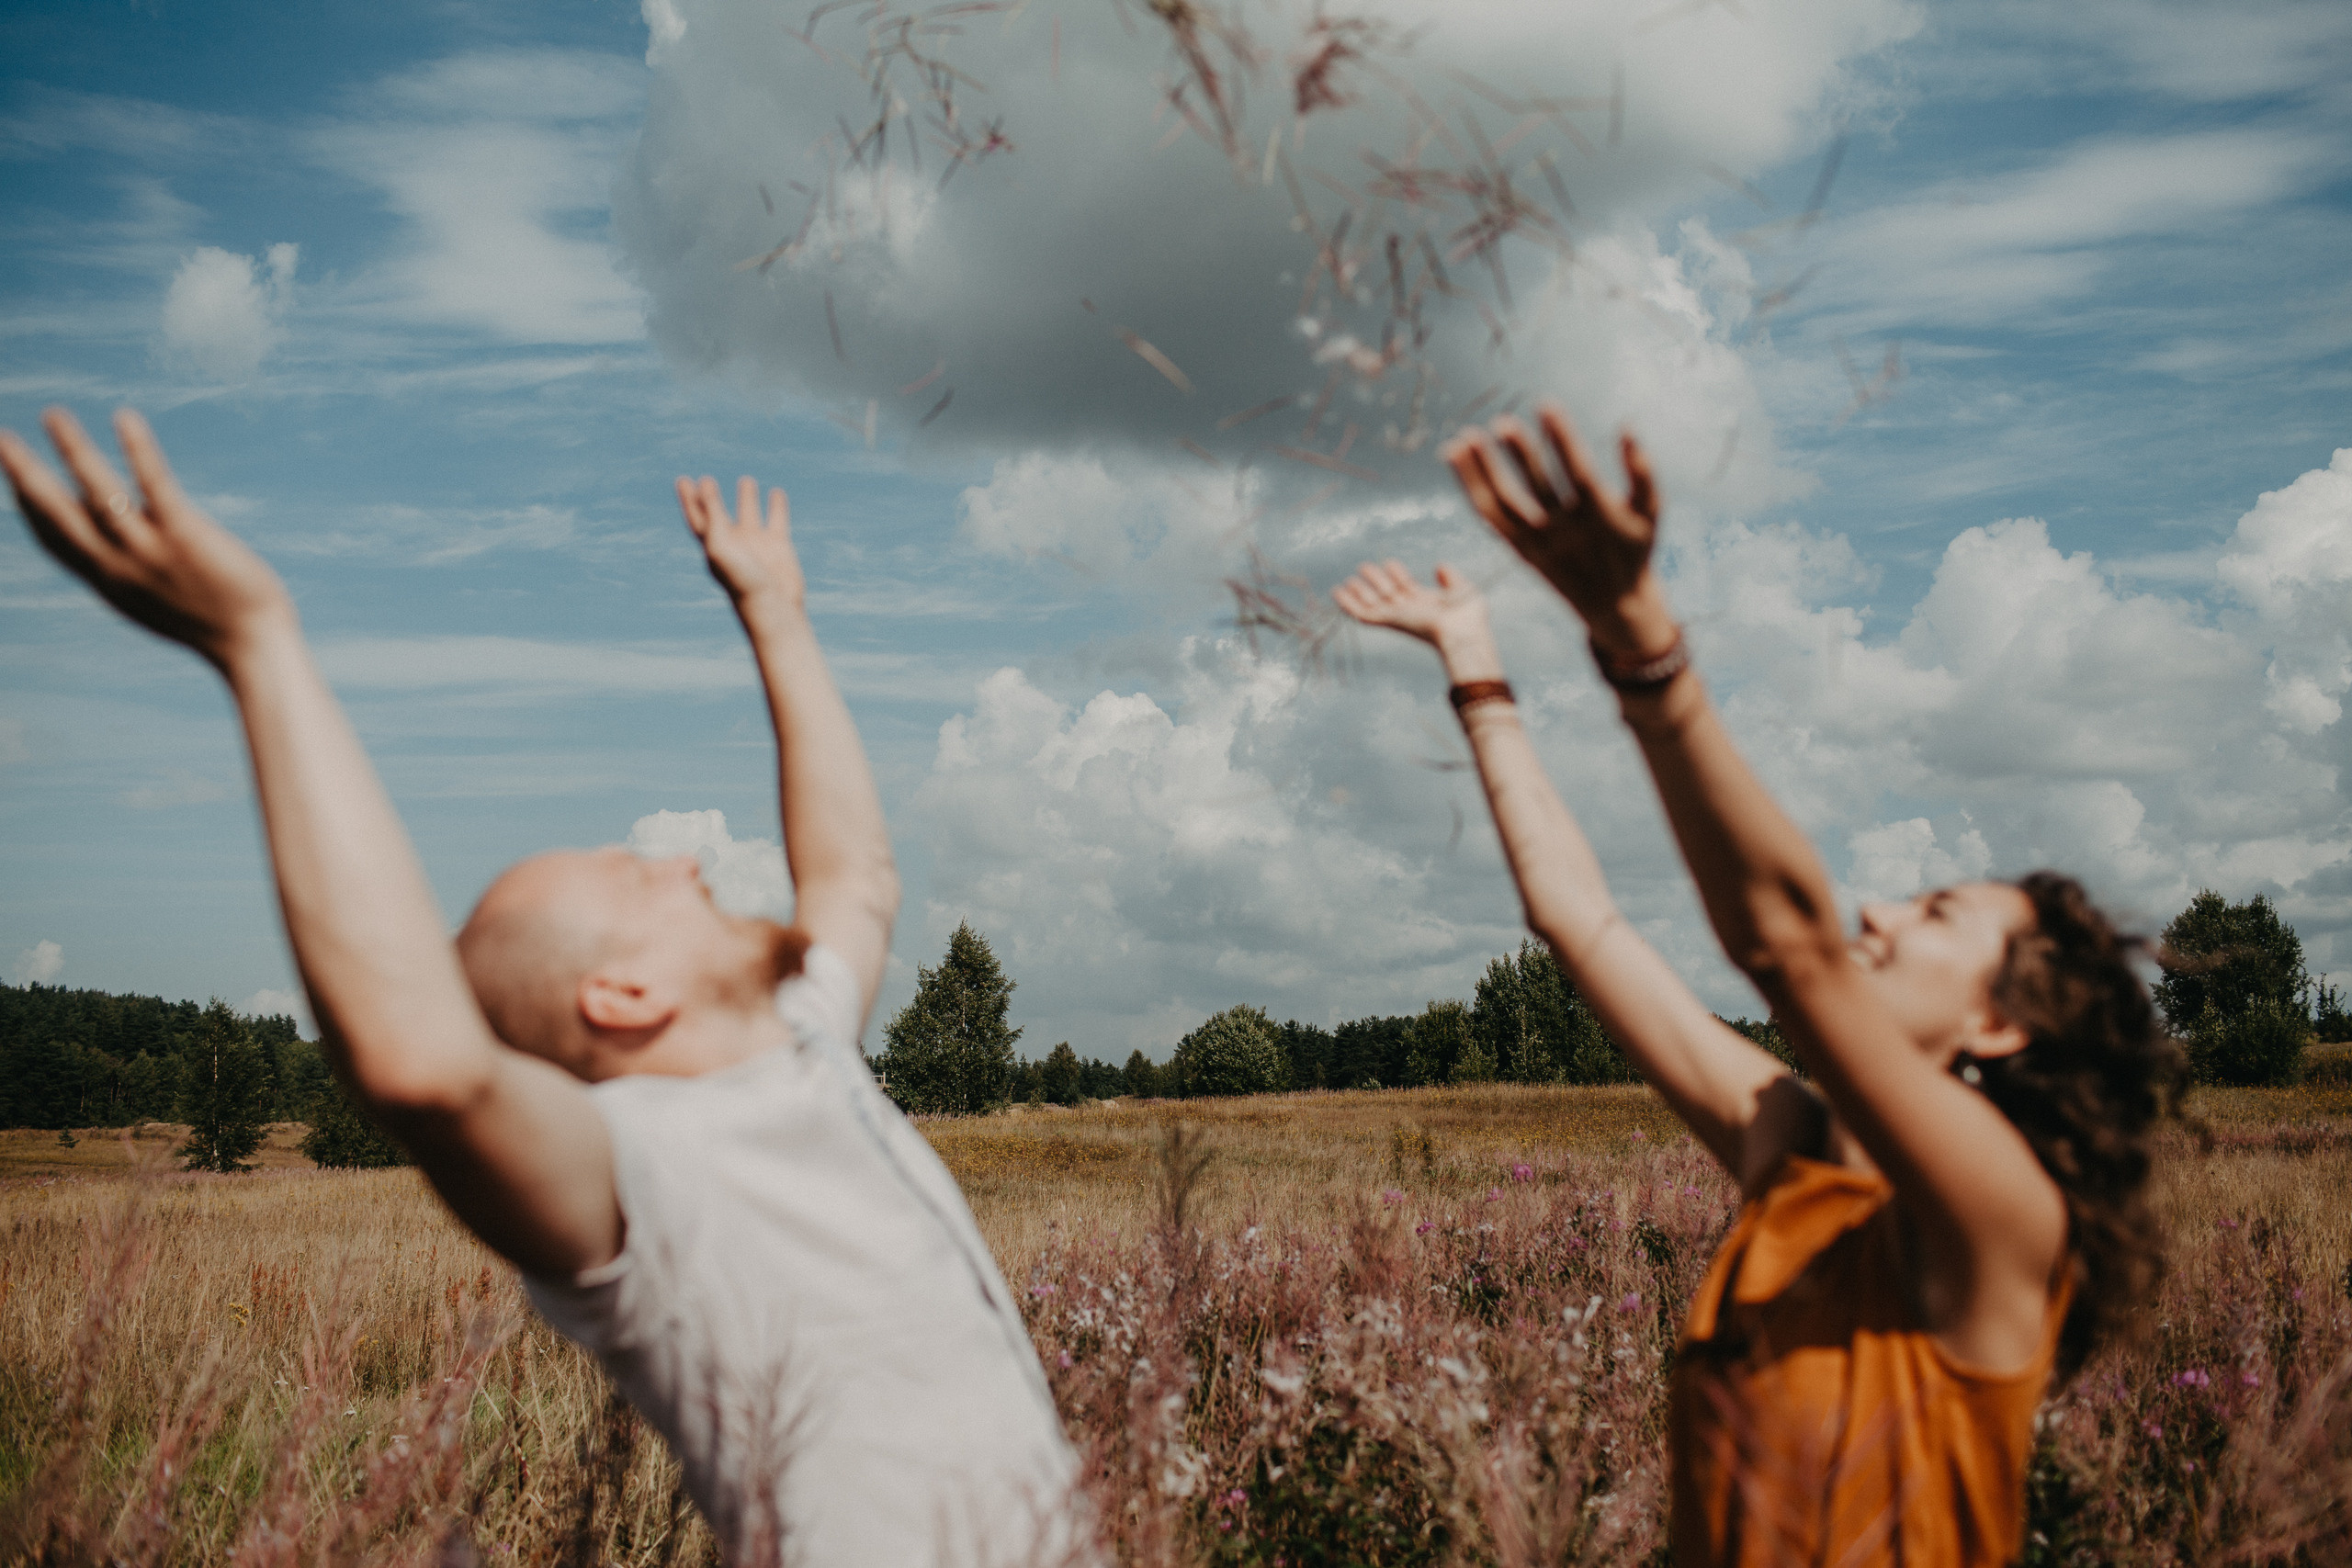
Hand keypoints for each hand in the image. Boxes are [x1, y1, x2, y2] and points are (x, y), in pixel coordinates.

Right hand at [1, 407, 291, 670]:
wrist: (252, 646)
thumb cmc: (213, 622)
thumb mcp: (156, 598)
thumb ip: (131, 568)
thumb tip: (122, 535)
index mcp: (109, 581)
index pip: (55, 542)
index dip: (29, 510)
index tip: (12, 480)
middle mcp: (118, 566)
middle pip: (57, 515)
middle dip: (24, 475)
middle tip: (0, 438)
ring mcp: (149, 551)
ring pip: (98, 493)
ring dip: (72, 450)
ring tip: (52, 415)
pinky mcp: (185, 536)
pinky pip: (155, 485)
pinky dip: (138, 450)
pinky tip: (124, 418)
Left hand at [677, 474, 804, 616]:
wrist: (772, 605)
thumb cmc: (741, 580)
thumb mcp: (719, 546)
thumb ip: (712, 515)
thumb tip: (705, 484)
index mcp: (712, 544)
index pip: (697, 517)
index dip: (689, 499)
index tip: (682, 480)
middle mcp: (732, 542)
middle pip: (718, 514)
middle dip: (710, 497)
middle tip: (705, 479)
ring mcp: (755, 542)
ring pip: (749, 513)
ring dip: (747, 497)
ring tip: (746, 480)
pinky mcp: (777, 544)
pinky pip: (776, 519)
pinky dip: (777, 506)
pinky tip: (776, 493)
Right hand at [1331, 560, 1489, 651]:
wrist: (1462, 632)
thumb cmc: (1468, 616)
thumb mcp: (1462, 589)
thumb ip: (1450, 577)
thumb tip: (1440, 565)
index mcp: (1425, 603)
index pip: (1406, 587)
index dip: (1396, 574)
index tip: (1389, 563)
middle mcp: (1409, 610)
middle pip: (1386, 594)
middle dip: (1375, 580)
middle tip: (1363, 566)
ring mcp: (1398, 616)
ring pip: (1372, 603)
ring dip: (1358, 592)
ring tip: (1345, 581)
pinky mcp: (1389, 620)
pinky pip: (1364, 613)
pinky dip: (1349, 604)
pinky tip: (1337, 593)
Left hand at [1442, 403, 1674, 658]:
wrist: (1614, 604)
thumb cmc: (1635, 547)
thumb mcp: (1651, 511)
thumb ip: (1642, 470)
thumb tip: (1627, 426)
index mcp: (1599, 516)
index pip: (1577, 471)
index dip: (1562, 438)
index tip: (1546, 404)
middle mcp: (1565, 531)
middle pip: (1536, 488)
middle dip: (1520, 455)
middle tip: (1502, 422)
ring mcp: (1538, 542)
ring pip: (1503, 505)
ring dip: (1480, 472)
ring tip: (1464, 437)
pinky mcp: (1520, 550)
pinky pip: (1490, 518)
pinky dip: (1471, 489)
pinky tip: (1457, 459)